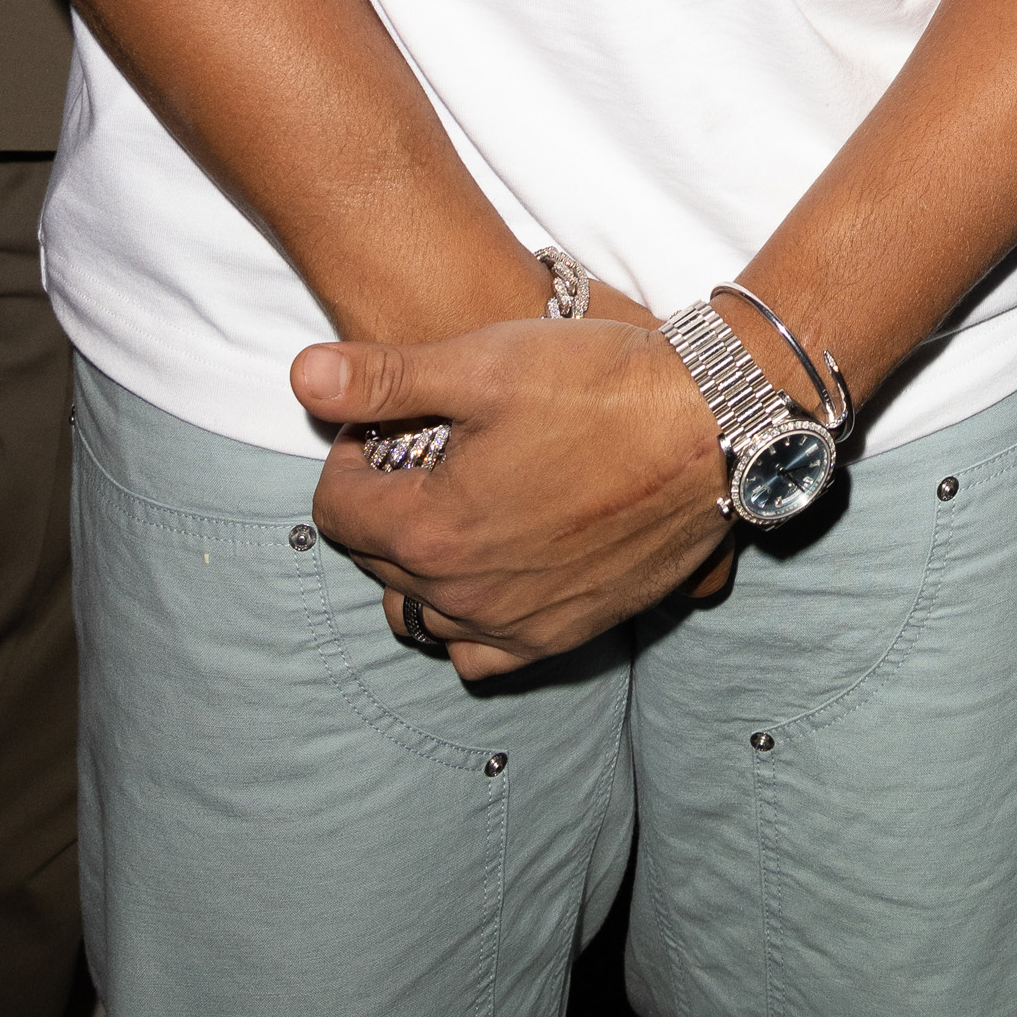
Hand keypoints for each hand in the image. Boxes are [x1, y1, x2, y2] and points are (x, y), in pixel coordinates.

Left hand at [296, 313, 735, 677]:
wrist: (715, 424)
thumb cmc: (601, 383)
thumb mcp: (485, 360)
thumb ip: (384, 378)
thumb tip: (301, 376)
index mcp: (427, 528)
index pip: (333, 507)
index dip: (350, 452)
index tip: (386, 422)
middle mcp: (461, 593)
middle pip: (375, 560)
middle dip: (385, 504)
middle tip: (427, 451)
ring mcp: (514, 623)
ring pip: (420, 612)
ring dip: (418, 565)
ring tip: (456, 506)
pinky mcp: (564, 634)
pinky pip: (481, 656)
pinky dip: (468, 621)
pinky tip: (491, 570)